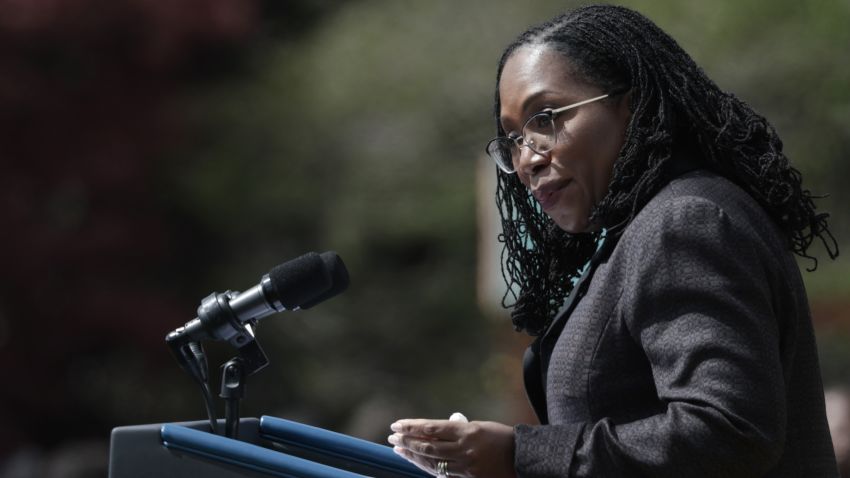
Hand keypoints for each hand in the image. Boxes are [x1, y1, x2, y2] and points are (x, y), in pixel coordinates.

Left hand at [388, 418, 516, 477]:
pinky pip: (443, 474)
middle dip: (407, 442)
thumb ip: (456, 429)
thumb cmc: (500, 438)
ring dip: (413, 456)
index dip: (412, 427)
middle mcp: (465, 449)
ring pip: (432, 462)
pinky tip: (417, 463)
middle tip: (392, 438)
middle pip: (428, 446)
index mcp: (467, 431)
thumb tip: (431, 431)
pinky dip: (428, 468)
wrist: (522, 458)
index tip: (397, 425)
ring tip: (399, 450)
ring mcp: (466, 466)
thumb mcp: (479, 427)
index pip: (432, 428)